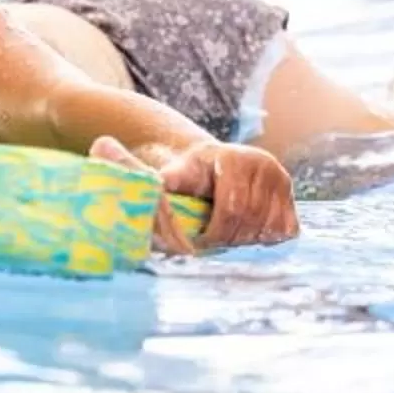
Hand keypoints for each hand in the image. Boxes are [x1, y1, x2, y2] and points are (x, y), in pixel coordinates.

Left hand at [95, 136, 297, 252]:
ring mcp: (283, 181)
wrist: (214, 168)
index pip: (230, 210)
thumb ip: (138, 168)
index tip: (196, 244)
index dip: (212, 234)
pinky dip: (262, 241)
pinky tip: (243, 236)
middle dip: (225, 240)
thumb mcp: (165, 172)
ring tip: (222, 239)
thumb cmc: (185, 175)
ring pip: (266, 231)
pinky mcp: (293, 200)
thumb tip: (100, 146)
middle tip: (206, 246)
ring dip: (243, 243)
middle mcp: (264, 164)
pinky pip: (282, 233)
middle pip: (248, 222)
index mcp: (234, 157)